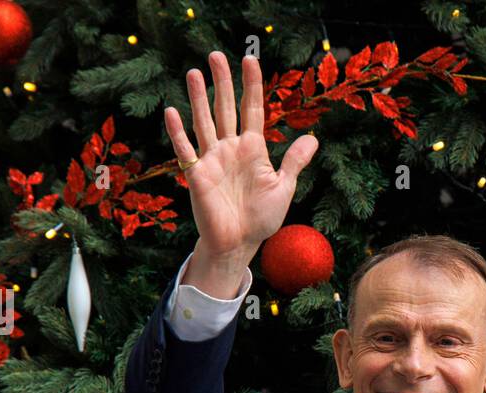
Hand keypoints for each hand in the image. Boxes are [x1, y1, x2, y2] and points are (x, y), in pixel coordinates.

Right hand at [166, 51, 318, 264]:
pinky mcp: (196, 174)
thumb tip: (313, 138)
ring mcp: (212, 160)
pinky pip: (185, 149)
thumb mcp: (284, 187)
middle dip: (223, 82)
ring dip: (199, 98)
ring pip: (204, 122)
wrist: (239, 243)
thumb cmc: (261, 218)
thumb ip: (294, 161)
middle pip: (225, 108)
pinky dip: (178, 132)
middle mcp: (230, 149)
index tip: (250, 60)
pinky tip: (172, 111)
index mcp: (252, 149)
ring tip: (195, 72)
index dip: (251, 85)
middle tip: (217, 55)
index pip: (252, 109)